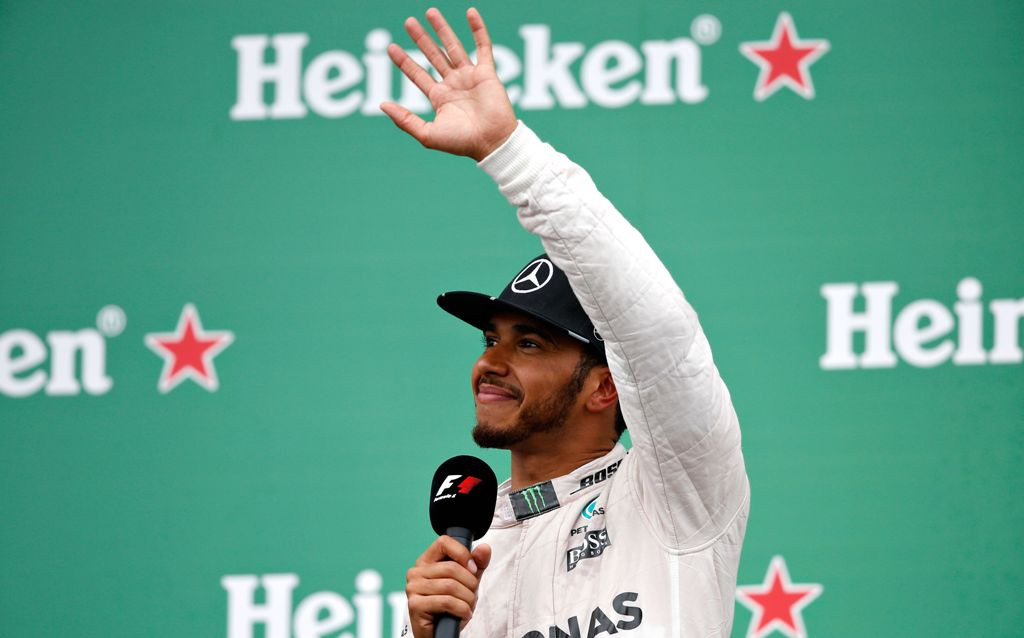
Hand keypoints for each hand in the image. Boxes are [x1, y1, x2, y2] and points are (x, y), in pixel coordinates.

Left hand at [381, 7, 517, 160]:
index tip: (390, 47)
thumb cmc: (462, 143)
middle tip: (408, 22)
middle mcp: (453, 84)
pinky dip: (478, 29)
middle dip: (421, 39)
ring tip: (430, 12)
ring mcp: (470, 76)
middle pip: (433, 56)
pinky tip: (470, 12)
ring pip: (453, 47)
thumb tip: (382, 105)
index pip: (418, 74)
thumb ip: (405, 120)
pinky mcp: (487, 73)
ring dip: (442, 30)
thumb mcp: (428, 134)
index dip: (404, 61)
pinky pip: (483, 46)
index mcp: (439, 98)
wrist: (492, 143)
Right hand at [406, 535, 492, 637]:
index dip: (462, 553)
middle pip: (451, 567)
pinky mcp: (415, 605)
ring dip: (467, 599)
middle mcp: (416, 572)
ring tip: (468, 607)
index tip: (473, 568)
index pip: (444, 542)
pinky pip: (446, 601)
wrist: (441, 633)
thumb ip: (477, 564)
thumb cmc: (450, 607)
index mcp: (427, 561)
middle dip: (470, 584)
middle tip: (472, 596)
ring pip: (450, 585)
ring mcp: (413, 588)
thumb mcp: (467, 582)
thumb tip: (485, 548)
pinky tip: (464, 614)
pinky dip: (461, 609)